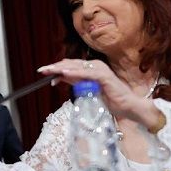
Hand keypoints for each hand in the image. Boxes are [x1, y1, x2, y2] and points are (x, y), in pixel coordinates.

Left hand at [37, 58, 161, 126]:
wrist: (128, 107)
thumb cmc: (110, 100)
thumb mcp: (88, 90)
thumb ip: (76, 82)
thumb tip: (60, 77)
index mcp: (91, 68)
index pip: (70, 65)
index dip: (56, 68)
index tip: (43, 72)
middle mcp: (95, 66)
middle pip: (71, 64)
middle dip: (55, 67)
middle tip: (41, 70)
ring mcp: (100, 70)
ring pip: (77, 67)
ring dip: (62, 68)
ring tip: (49, 70)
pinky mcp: (104, 76)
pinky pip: (87, 73)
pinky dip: (75, 72)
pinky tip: (64, 73)